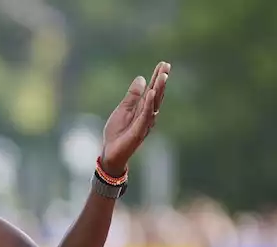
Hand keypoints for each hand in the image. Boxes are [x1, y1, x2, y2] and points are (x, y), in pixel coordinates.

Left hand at [99, 61, 170, 177]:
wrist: (110, 152)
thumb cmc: (117, 132)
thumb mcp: (123, 109)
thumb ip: (132, 96)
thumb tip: (141, 78)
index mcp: (143, 109)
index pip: (152, 90)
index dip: (157, 77)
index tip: (163, 64)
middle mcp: (147, 115)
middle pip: (157, 95)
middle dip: (161, 80)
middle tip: (166, 66)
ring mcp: (145, 123)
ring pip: (154, 104)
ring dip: (159, 89)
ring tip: (162, 76)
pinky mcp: (139, 131)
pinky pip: (145, 116)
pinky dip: (149, 104)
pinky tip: (152, 93)